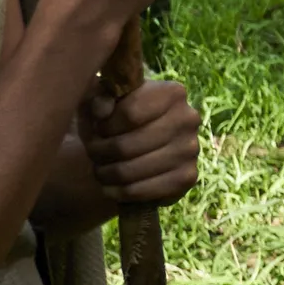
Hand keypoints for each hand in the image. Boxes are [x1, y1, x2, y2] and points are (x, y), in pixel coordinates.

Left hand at [78, 78, 200, 208]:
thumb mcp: (104, 99)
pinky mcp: (187, 177)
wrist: (143, 144)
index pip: (129, 114)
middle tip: (92, 153)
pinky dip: (120, 192)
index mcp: (173, 93)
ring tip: (99, 170)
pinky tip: (110, 187)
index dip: (103, 126)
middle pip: (127, 145)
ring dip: (107, 173)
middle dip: (100, 152)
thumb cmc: (118, 117)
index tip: (96, 128)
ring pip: (132, 170)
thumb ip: (99, 97)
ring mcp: (191, 150)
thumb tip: (102, 111)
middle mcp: (188, 119)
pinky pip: (143, 190)